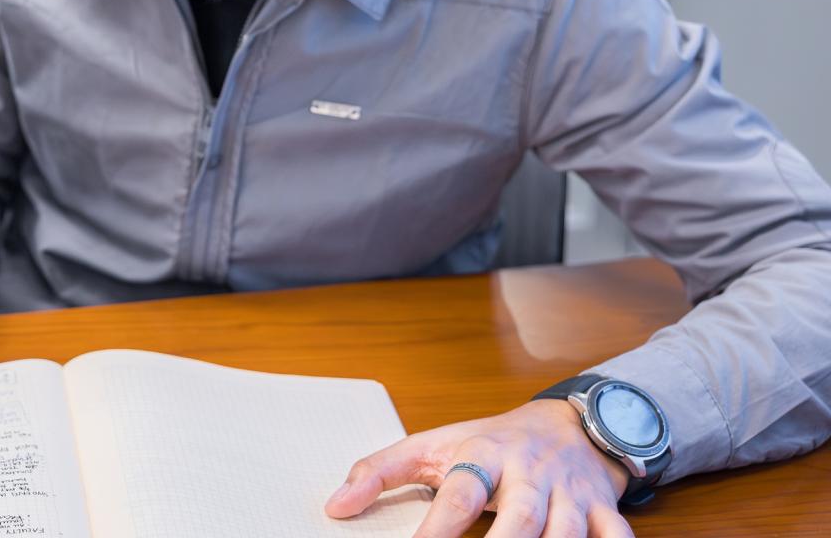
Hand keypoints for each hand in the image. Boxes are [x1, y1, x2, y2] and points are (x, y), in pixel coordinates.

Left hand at [326, 399, 634, 537]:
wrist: (570, 424)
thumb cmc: (489, 442)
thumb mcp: (431, 446)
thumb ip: (380, 473)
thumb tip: (335, 507)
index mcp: (481, 455)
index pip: (459, 494)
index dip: (439, 528)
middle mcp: (528, 474)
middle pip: (520, 517)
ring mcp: (569, 493)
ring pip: (566, 531)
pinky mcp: (602, 509)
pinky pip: (614, 536)